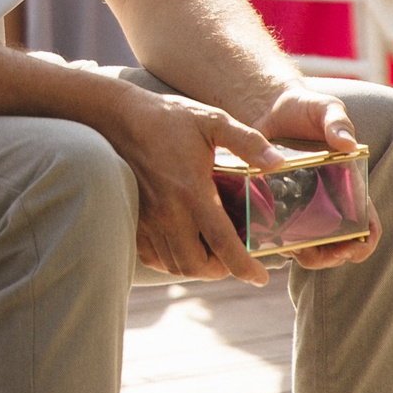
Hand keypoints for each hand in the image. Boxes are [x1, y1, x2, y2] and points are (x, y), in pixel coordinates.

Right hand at [92, 83, 277, 285]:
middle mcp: (168, 212)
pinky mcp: (133, 217)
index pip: (222, 243)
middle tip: (233, 260)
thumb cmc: (167, 117)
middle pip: (195, 265)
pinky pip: (150, 255)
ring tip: (210, 253)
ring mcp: (146, 218)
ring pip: (172, 263)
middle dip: (219, 271)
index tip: (260, 277)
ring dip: (195, 266)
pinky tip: (181, 245)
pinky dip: (169, 259)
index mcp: (192, 192)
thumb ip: (247, 142)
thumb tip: (276, 163)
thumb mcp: (213, 120)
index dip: (244, 266)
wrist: (116, 116)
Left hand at [251, 85, 381, 269]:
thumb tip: (347, 144)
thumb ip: (337, 121)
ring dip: (307, 256)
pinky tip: (270, 239)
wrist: (268, 107)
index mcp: (349, 187)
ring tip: (296, 250)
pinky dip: (279, 244)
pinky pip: (280, 236)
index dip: (365, 243)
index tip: (353, 245)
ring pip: (310, 248)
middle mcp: (328, 203)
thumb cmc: (304, 108)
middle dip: (331, 257)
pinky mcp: (275, 207)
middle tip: (317, 252)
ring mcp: (301, 208)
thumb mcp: (325, 108)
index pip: (368, 227)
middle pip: (338, 247)